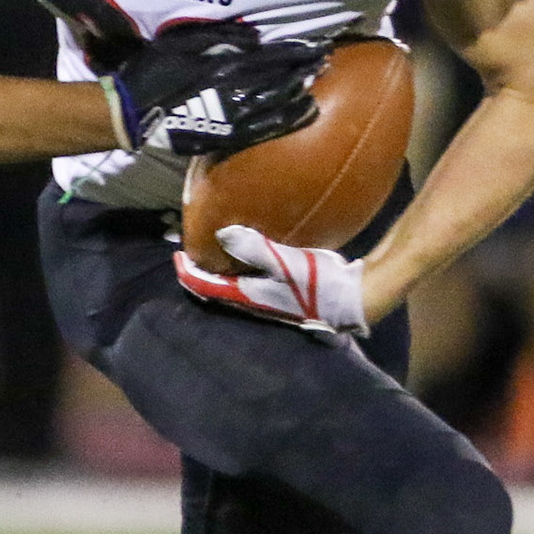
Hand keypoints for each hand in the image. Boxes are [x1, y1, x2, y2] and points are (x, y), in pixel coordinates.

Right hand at [104, 23, 322, 154]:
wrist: (129, 112)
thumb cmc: (152, 72)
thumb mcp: (181, 43)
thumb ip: (219, 39)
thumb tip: (256, 38)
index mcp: (223, 68)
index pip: (268, 59)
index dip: (294, 53)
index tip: (316, 47)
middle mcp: (232, 94)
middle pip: (277, 83)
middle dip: (302, 73)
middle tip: (324, 64)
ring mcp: (228, 120)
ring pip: (273, 108)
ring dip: (297, 99)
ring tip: (316, 92)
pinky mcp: (221, 138)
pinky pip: (259, 132)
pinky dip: (281, 123)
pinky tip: (298, 118)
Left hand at [174, 224, 368, 334]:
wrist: (356, 297)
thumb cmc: (320, 284)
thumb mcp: (287, 265)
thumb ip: (256, 249)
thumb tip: (223, 233)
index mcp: (249, 296)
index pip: (208, 288)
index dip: (188, 274)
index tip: (177, 255)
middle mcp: (256, 299)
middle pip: (217, 286)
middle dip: (203, 267)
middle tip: (192, 244)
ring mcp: (271, 295)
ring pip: (235, 280)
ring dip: (223, 264)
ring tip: (216, 241)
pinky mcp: (286, 287)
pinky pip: (255, 273)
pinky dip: (245, 259)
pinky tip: (253, 242)